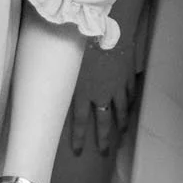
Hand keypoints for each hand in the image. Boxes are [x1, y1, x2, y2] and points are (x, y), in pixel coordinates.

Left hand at [64, 38, 138, 156]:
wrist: (108, 31)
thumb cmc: (82, 44)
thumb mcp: (67, 65)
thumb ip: (64, 81)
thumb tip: (52, 92)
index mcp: (84, 92)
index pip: (79, 121)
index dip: (79, 137)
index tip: (79, 151)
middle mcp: (102, 94)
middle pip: (103, 120)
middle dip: (104, 138)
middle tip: (105, 150)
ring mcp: (118, 86)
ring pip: (120, 110)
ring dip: (120, 123)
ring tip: (121, 133)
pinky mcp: (128, 76)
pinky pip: (130, 94)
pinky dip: (131, 102)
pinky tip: (130, 107)